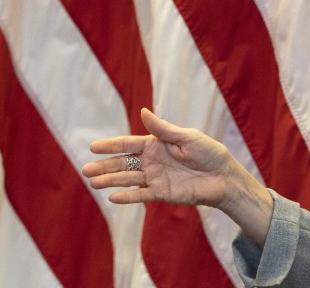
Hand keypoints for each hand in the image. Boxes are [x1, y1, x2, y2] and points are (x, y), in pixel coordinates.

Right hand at [81, 108, 234, 206]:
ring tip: (93, 182)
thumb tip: (143, 111)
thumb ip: (163, 129)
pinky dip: (127, 196)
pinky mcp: (161, 193)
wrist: (223, 177)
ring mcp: (155, 177)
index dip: (111, 146)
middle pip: (123, 163)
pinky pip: (141, 195)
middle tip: (85, 169)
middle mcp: (152, 161)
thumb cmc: (208, 152)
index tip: (93, 146)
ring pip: (128, 179)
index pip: (129, 144)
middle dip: (104, 165)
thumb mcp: (186, 137)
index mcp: (156, 144)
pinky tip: (112, 197)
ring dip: (111, 180)